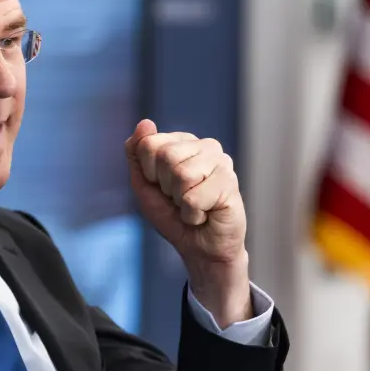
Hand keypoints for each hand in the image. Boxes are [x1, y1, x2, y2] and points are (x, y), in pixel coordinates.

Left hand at [125, 119, 251, 326]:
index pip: (149, 144)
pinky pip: (195, 198)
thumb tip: (145, 122)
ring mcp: (221, 162)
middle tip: (179, 199)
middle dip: (165, 187)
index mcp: (181, 142)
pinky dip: (193, 214)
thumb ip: (137, 154)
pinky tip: (205, 213)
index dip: (148, 173)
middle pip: (166, 156)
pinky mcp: (231, 183)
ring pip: (182, 175)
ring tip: (193, 205)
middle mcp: (205, 145)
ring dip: (180, 201)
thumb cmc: (172, 216)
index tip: (161, 187)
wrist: (199, 248)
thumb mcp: (144, 185)